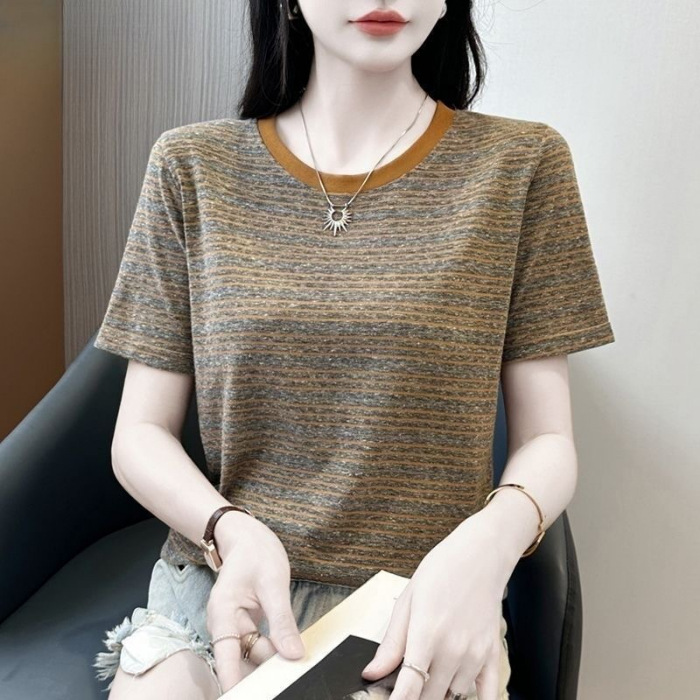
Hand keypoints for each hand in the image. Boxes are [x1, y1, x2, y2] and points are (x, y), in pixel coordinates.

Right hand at [205, 514, 305, 692]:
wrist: (247, 536)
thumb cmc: (255, 553)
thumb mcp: (273, 583)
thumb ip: (282, 621)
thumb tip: (294, 654)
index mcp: (223, 613)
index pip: (225, 656)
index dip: (235, 681)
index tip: (246, 697)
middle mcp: (224, 624)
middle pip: (244, 658)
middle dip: (266, 670)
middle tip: (292, 677)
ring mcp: (235, 626)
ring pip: (255, 653)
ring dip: (274, 660)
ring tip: (296, 664)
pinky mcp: (247, 625)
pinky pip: (260, 644)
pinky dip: (275, 649)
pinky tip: (291, 652)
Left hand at [360, 512, 512, 699]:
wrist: (481, 554)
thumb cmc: (443, 569)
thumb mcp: (408, 599)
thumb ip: (392, 642)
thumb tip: (373, 672)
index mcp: (427, 634)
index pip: (409, 688)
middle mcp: (453, 649)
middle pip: (429, 698)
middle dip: (414, 697)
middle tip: (404, 684)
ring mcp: (475, 655)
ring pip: (454, 697)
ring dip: (439, 694)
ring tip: (428, 678)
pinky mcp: (493, 655)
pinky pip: (488, 695)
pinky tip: (458, 695)